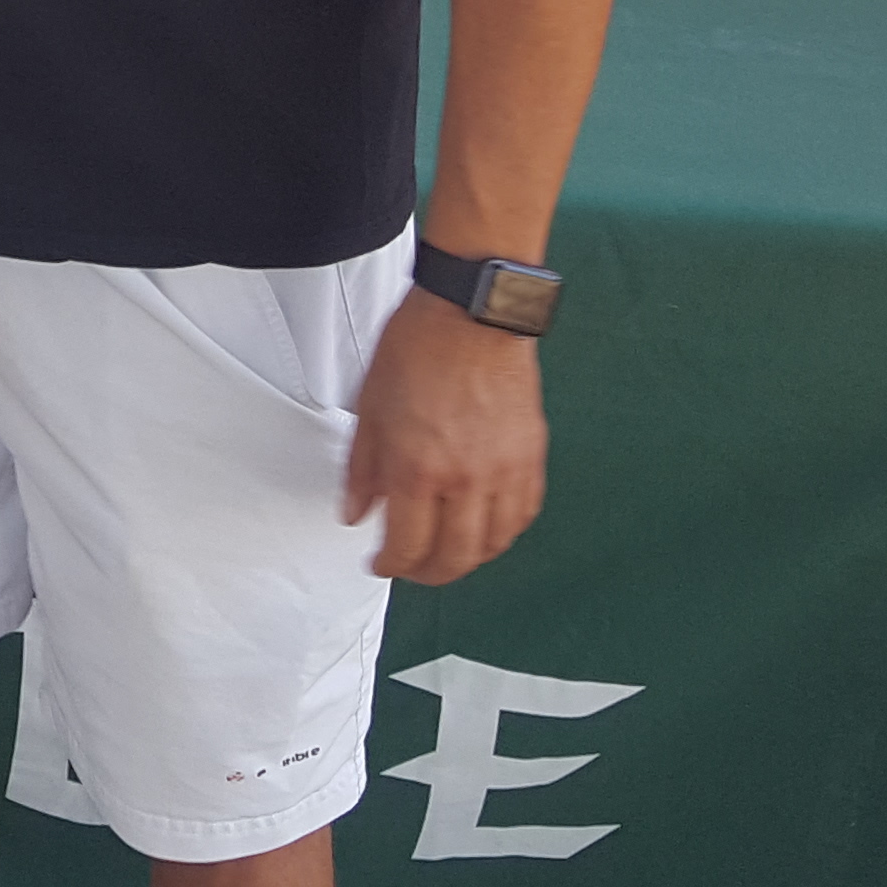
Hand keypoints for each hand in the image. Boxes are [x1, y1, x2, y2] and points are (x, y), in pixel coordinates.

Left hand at [342, 289, 547, 583]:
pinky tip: (485, 526)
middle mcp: (465, 478)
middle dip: (426, 574)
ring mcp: (503, 470)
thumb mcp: (369, 407)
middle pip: (452, 558)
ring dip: (467, 559)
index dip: (389, 565)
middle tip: (411, 567)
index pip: (406, 547)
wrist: (471, 312)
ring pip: (493, 545)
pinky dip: (503, 531)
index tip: (380, 562)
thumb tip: (356, 512)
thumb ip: (362, 469)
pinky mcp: (531, 456)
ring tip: (446, 551)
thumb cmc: (418, 347)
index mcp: (417, 468)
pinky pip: (523, 514)